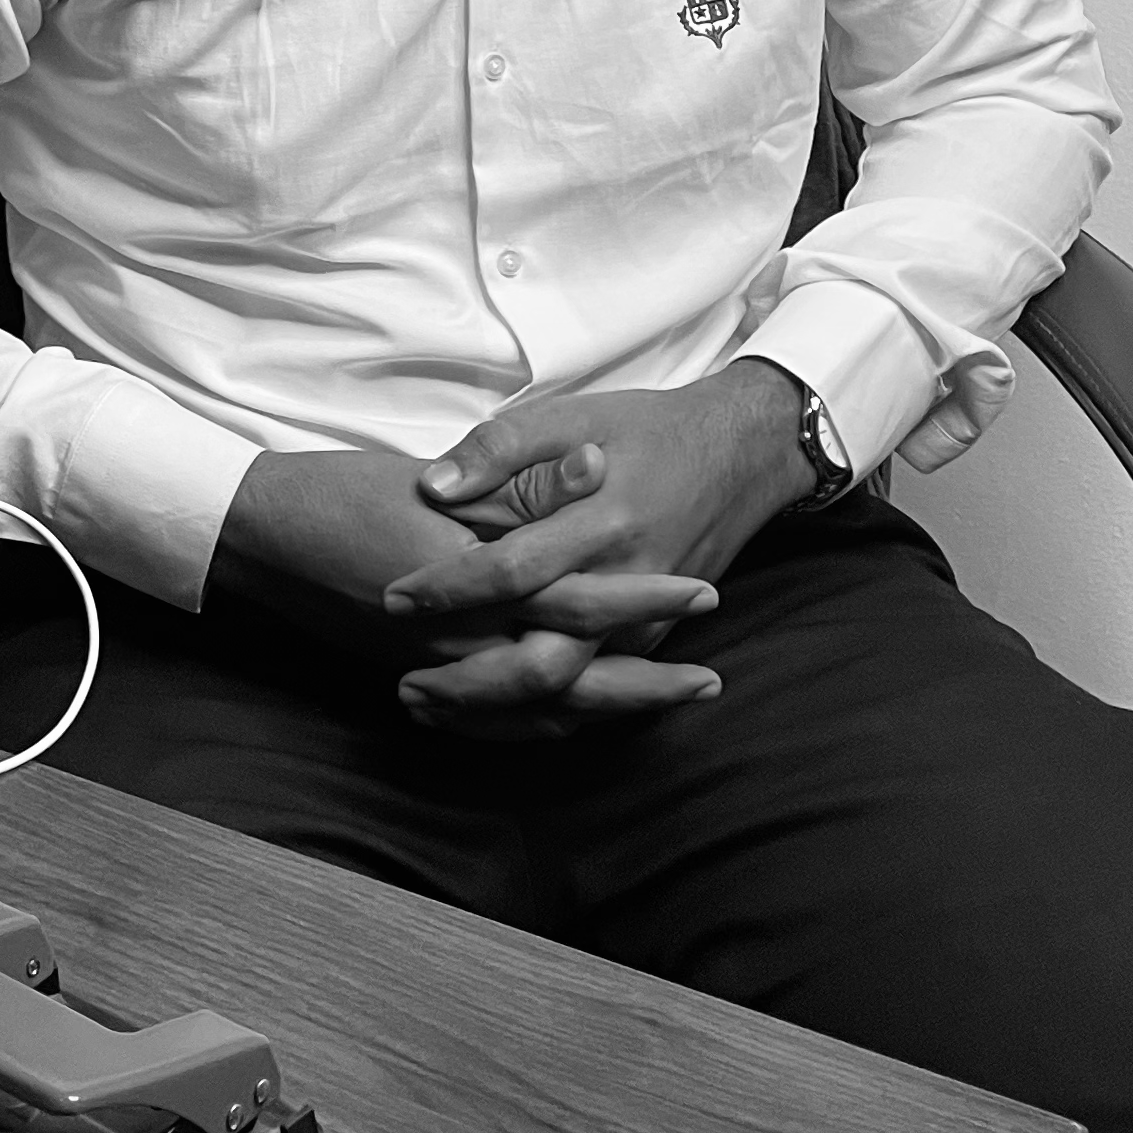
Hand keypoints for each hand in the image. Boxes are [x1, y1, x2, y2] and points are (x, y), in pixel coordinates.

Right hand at [209, 449, 714, 705]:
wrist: (265, 534)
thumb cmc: (350, 493)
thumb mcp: (442, 478)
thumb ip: (523, 486)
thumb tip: (598, 468)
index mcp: (476, 583)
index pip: (581, 601)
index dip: (645, 598)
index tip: (704, 593)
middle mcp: (465, 643)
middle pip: (575, 679)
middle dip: (646, 681)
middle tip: (709, 683)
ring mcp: (440, 673)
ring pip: (539, 711)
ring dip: (607, 710)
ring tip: (663, 706)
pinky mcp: (417, 681)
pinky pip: (492, 725)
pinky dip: (539, 729)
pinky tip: (570, 725)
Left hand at [380, 362, 813, 726]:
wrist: (739, 456)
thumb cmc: (643, 431)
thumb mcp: (570, 416)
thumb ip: (500, 449)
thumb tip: (434, 487)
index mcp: (603, 521)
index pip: (514, 571)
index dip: (450, 588)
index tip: (393, 597)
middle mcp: (629, 584)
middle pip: (546, 662)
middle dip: (472, 684)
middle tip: (404, 684)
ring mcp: (648, 623)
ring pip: (570, 694)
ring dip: (499, 712)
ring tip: (428, 708)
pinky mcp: (653, 640)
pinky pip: (595, 696)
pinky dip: (539, 714)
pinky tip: (486, 717)